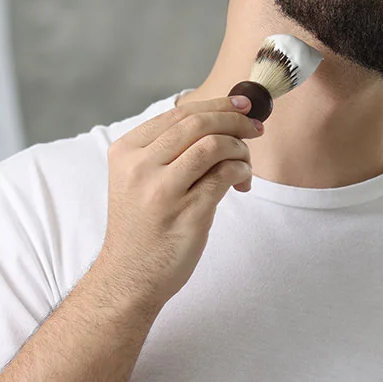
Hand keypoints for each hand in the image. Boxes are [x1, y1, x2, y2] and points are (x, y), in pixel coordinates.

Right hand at [95, 94, 261, 306]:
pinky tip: (242, 180)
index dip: (216, 105)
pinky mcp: (188, 212)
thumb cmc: (142, 226)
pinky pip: (225, 175)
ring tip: (245, 163)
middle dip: (235, 120)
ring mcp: (163, 190)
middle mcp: (141, 167)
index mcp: (127, 152)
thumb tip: (221, 119)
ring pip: (214, 145)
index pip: (179, 113)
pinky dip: (241, 170)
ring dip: (240, 148)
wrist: (130, 277)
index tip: (242, 105)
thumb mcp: (139, 180)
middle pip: (198, 123)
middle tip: (255, 127)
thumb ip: (169, 150)